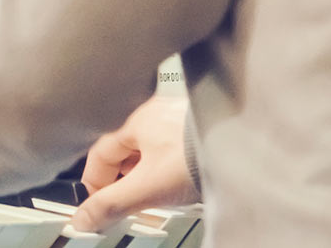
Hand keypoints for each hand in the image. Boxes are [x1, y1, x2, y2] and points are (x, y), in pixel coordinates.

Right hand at [72, 95, 198, 231]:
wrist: (247, 150)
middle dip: (121, 182)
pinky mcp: (199, 128)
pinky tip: (178, 183)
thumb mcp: (144, 188)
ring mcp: (179, 118)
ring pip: (148, 151)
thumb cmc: (199, 155)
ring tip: (155, 197)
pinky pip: (171, 150)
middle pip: (124, 152)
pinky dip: (167, 169)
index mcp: (134, 118)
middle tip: (126, 205)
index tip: (96, 206)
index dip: (93, 184)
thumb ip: (109, 205)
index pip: (98, 154)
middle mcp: (154, 112)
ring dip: (145, 176)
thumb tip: (82, 219)